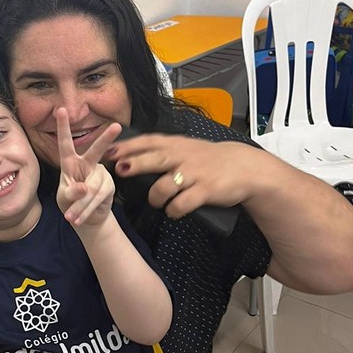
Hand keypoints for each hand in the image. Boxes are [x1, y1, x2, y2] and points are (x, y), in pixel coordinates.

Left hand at [54, 108, 120, 227]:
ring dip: (80, 206)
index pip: (65, 143)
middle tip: (116, 127)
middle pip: (96, 151)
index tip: (60, 110)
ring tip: (70, 218)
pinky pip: (98, 198)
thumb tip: (84, 188)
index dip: (63, 127)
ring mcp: (100, 175)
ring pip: (92, 188)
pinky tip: (79, 219)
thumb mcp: (64, 198)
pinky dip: (86, 210)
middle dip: (106, 140)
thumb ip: (71, 193)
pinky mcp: (108, 186)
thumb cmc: (70, 203)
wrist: (86, 219)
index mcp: (70, 163)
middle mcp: (87, 165)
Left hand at [106, 132, 269, 217]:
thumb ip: (160, 150)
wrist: (243, 167)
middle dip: (134, 163)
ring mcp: (193, 174)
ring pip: (165, 185)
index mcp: (175, 145)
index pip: (147, 142)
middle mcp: (182, 157)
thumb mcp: (184, 148)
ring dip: (156, 197)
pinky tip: (174, 211)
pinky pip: (182, 204)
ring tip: (157, 202)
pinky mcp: (205, 190)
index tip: (109, 152)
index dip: (127, 147)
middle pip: (154, 159)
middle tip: (119, 169)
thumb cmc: (207, 159)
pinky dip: (174, 210)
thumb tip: (126, 157)